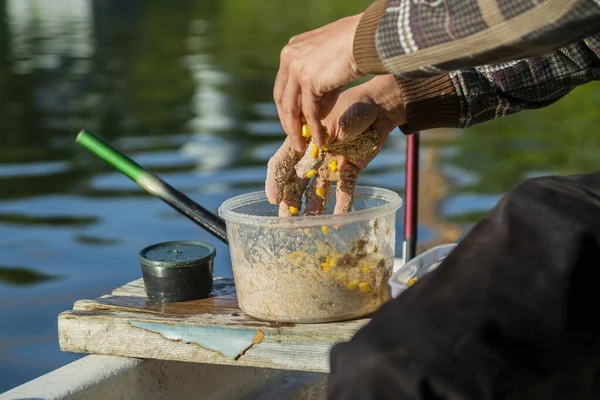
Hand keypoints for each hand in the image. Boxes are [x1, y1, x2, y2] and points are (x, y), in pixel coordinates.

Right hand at [266, 75, 405, 215]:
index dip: (274, 181)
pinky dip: (342, 207)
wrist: (380, 108)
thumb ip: (332, 133)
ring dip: (312, 210)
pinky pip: (344, 192)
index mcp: (302, 140)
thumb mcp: (339, 117)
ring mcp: (330, 166)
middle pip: (295, 183)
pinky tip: (339, 222)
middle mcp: (313, 156)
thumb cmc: (355, 106)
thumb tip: (329, 144)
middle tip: (286, 224)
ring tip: (309, 228)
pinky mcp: (348, 171)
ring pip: (316, 192)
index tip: (273, 199)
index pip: (282, 163)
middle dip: (289, 204)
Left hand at [274, 14, 364, 152]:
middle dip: (288, 121)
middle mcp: (290, 57)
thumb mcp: (332, 65)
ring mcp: (296, 67)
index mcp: (292, 49)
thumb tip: (318, 112)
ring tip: (302, 147)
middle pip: (282, 97)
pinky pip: (309, 111)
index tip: (295, 122)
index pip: (284, 85)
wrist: (367, 37)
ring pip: (291, 108)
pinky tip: (320, 141)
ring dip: (296, 130)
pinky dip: (314, 129)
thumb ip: (321, 85)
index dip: (288, 106)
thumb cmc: (357, 45)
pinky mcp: (308, 79)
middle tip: (295, 139)